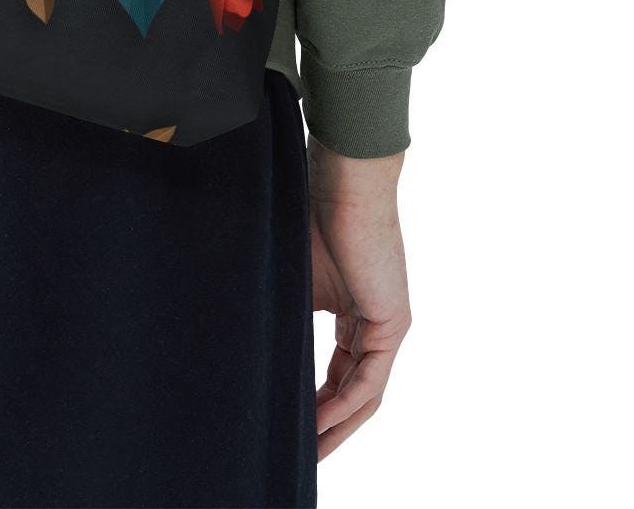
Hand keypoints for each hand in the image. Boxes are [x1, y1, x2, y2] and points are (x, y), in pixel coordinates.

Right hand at [306, 138, 410, 459]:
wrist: (342, 178)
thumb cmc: (310, 211)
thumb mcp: (291, 275)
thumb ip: (282, 313)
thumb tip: (240, 344)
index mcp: (352, 311)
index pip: (336, 373)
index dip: (312, 404)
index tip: (287, 425)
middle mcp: (374, 322)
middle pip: (353, 393)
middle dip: (326, 429)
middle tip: (300, 455)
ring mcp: (387, 323)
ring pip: (364, 394)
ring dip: (336, 427)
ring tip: (309, 454)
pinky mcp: (393, 321)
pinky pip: (369, 380)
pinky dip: (343, 405)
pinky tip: (318, 423)